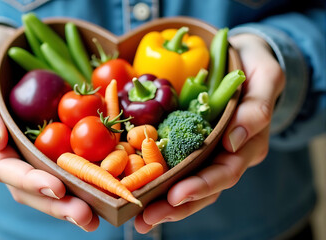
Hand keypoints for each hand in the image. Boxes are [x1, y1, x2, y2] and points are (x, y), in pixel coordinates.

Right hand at [0, 25, 98, 231]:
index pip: (5, 169)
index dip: (30, 181)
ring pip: (49, 182)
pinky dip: (84, 177)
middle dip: (57, 204)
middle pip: (29, 187)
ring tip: (98, 216)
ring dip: (73, 200)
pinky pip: (67, 162)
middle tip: (86, 217)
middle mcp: (9, 152)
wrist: (0, 50)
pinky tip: (104, 187)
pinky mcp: (52, 141)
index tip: (57, 189)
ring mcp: (31, 149)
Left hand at [134, 34, 284, 232]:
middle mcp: (227, 155)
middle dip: (176, 206)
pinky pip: (174, 164)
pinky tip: (138, 192)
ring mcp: (207, 150)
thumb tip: (234, 142)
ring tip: (140, 219)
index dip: (202, 186)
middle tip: (148, 218)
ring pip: (188, 183)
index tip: (176, 195)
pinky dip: (158, 180)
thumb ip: (257, 108)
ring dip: (164, 204)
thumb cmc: (254, 67)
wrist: (241, 60)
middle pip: (204, 188)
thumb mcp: (265, 77)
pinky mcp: (188, 143)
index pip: (226, 172)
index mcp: (248, 145)